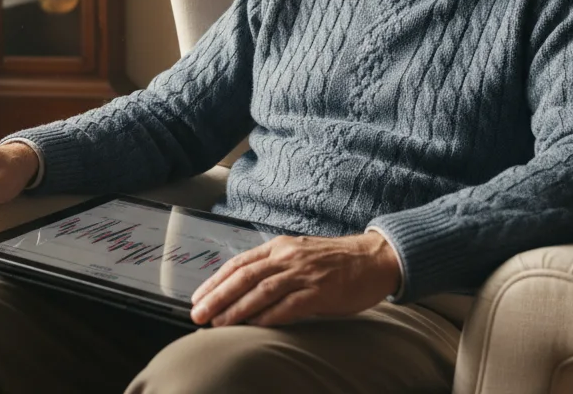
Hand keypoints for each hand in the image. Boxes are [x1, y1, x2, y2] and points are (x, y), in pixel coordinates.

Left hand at [189, 231, 401, 326]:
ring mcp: (304, 273)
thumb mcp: (300, 255)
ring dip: (236, 308)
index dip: (216, 280)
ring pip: (261, 290)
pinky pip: (288, 305)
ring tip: (218, 323)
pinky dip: (268, 316)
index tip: (198, 296)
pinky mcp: (320, 291)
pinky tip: (253, 327)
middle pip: (244, 276)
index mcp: (280, 246)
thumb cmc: (337, 260)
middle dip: (217, 296)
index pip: (239, 263)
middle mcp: (288, 256)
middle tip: (197, 313)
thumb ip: (275, 267)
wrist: (375, 258)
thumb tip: (245, 289)